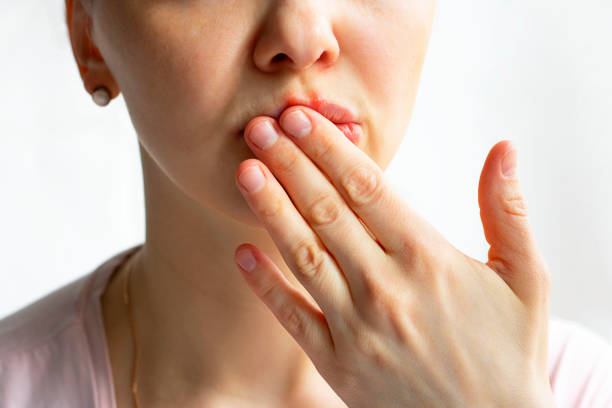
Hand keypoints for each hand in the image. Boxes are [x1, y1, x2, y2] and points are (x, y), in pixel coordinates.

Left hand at [233, 106, 554, 407]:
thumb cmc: (510, 351)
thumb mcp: (526, 279)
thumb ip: (506, 212)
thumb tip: (503, 148)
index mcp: (428, 258)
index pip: (368, 189)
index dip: (329, 149)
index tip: (301, 118)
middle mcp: (385, 287)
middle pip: (326, 212)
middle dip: (290, 165)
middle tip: (259, 128)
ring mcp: (356, 327)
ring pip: (303, 256)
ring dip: (270, 210)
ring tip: (244, 171)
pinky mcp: (337, 362)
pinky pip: (292, 318)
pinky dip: (264, 285)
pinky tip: (242, 253)